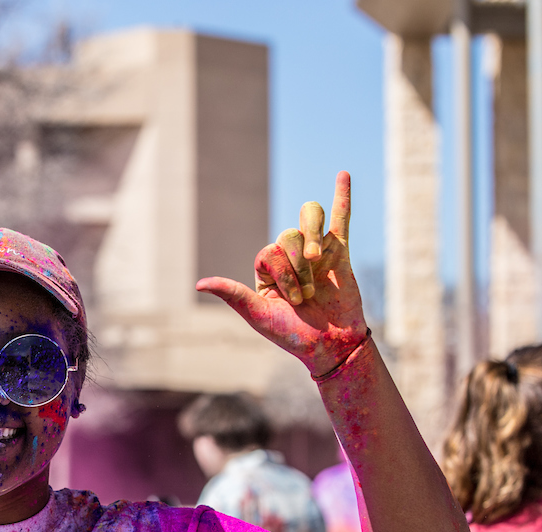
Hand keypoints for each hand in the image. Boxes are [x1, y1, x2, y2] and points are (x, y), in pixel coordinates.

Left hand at [196, 171, 367, 374]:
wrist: (331, 346)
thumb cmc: (292, 334)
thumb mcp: (258, 315)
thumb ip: (232, 294)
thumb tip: (199, 283)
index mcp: (266, 270)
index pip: (269, 251)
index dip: (282, 273)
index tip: (294, 302)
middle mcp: (288, 258)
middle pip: (289, 235)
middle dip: (297, 266)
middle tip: (307, 296)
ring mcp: (315, 253)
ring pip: (309, 220)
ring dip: (312, 237)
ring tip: (317, 260)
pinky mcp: (339, 253)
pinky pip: (341, 220)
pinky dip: (342, 196)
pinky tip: (342, 174)